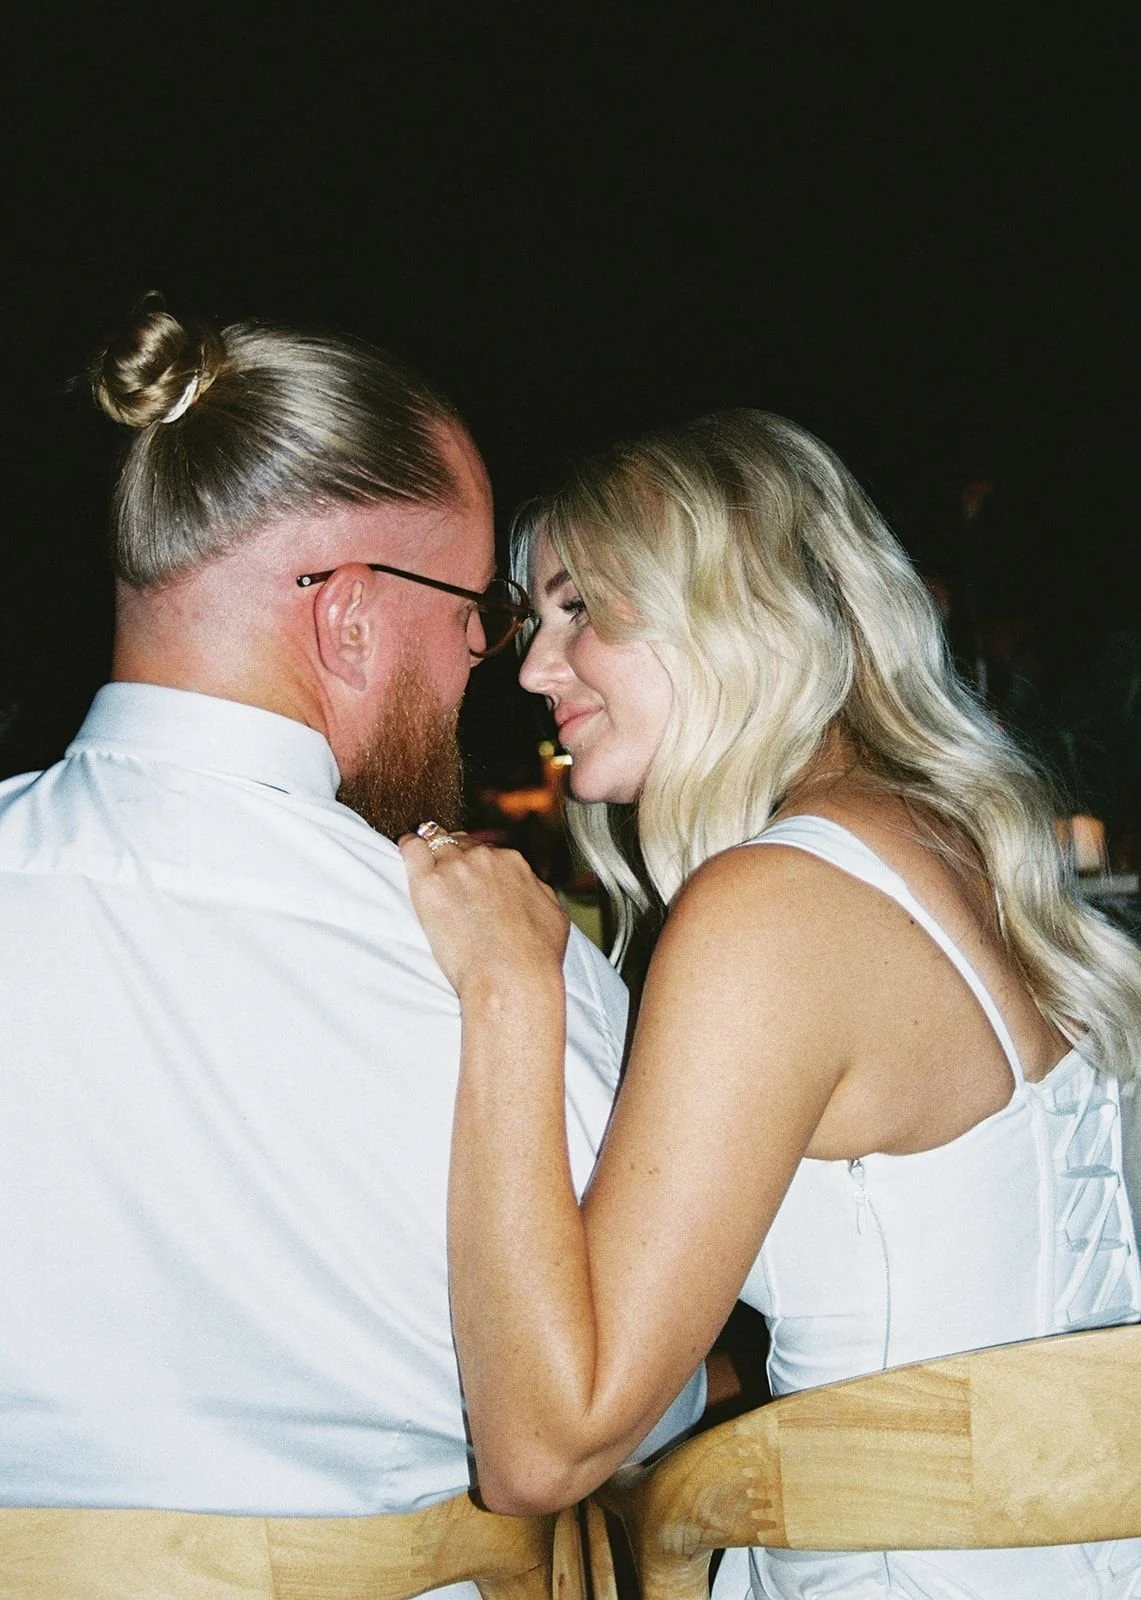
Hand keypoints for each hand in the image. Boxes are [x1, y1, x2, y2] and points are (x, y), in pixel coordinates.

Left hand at [399, 827, 569, 999]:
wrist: (511, 978)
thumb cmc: (536, 956)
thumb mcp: (554, 916)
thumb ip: (539, 893)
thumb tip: (531, 887)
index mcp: (513, 862)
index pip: (486, 851)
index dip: (476, 866)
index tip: (470, 882)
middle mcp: (484, 857)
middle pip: (460, 843)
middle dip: (454, 858)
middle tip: (448, 883)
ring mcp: (455, 867)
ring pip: (434, 841)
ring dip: (430, 854)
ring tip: (424, 870)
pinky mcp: (429, 882)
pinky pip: (411, 847)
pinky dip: (408, 849)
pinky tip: (406, 857)